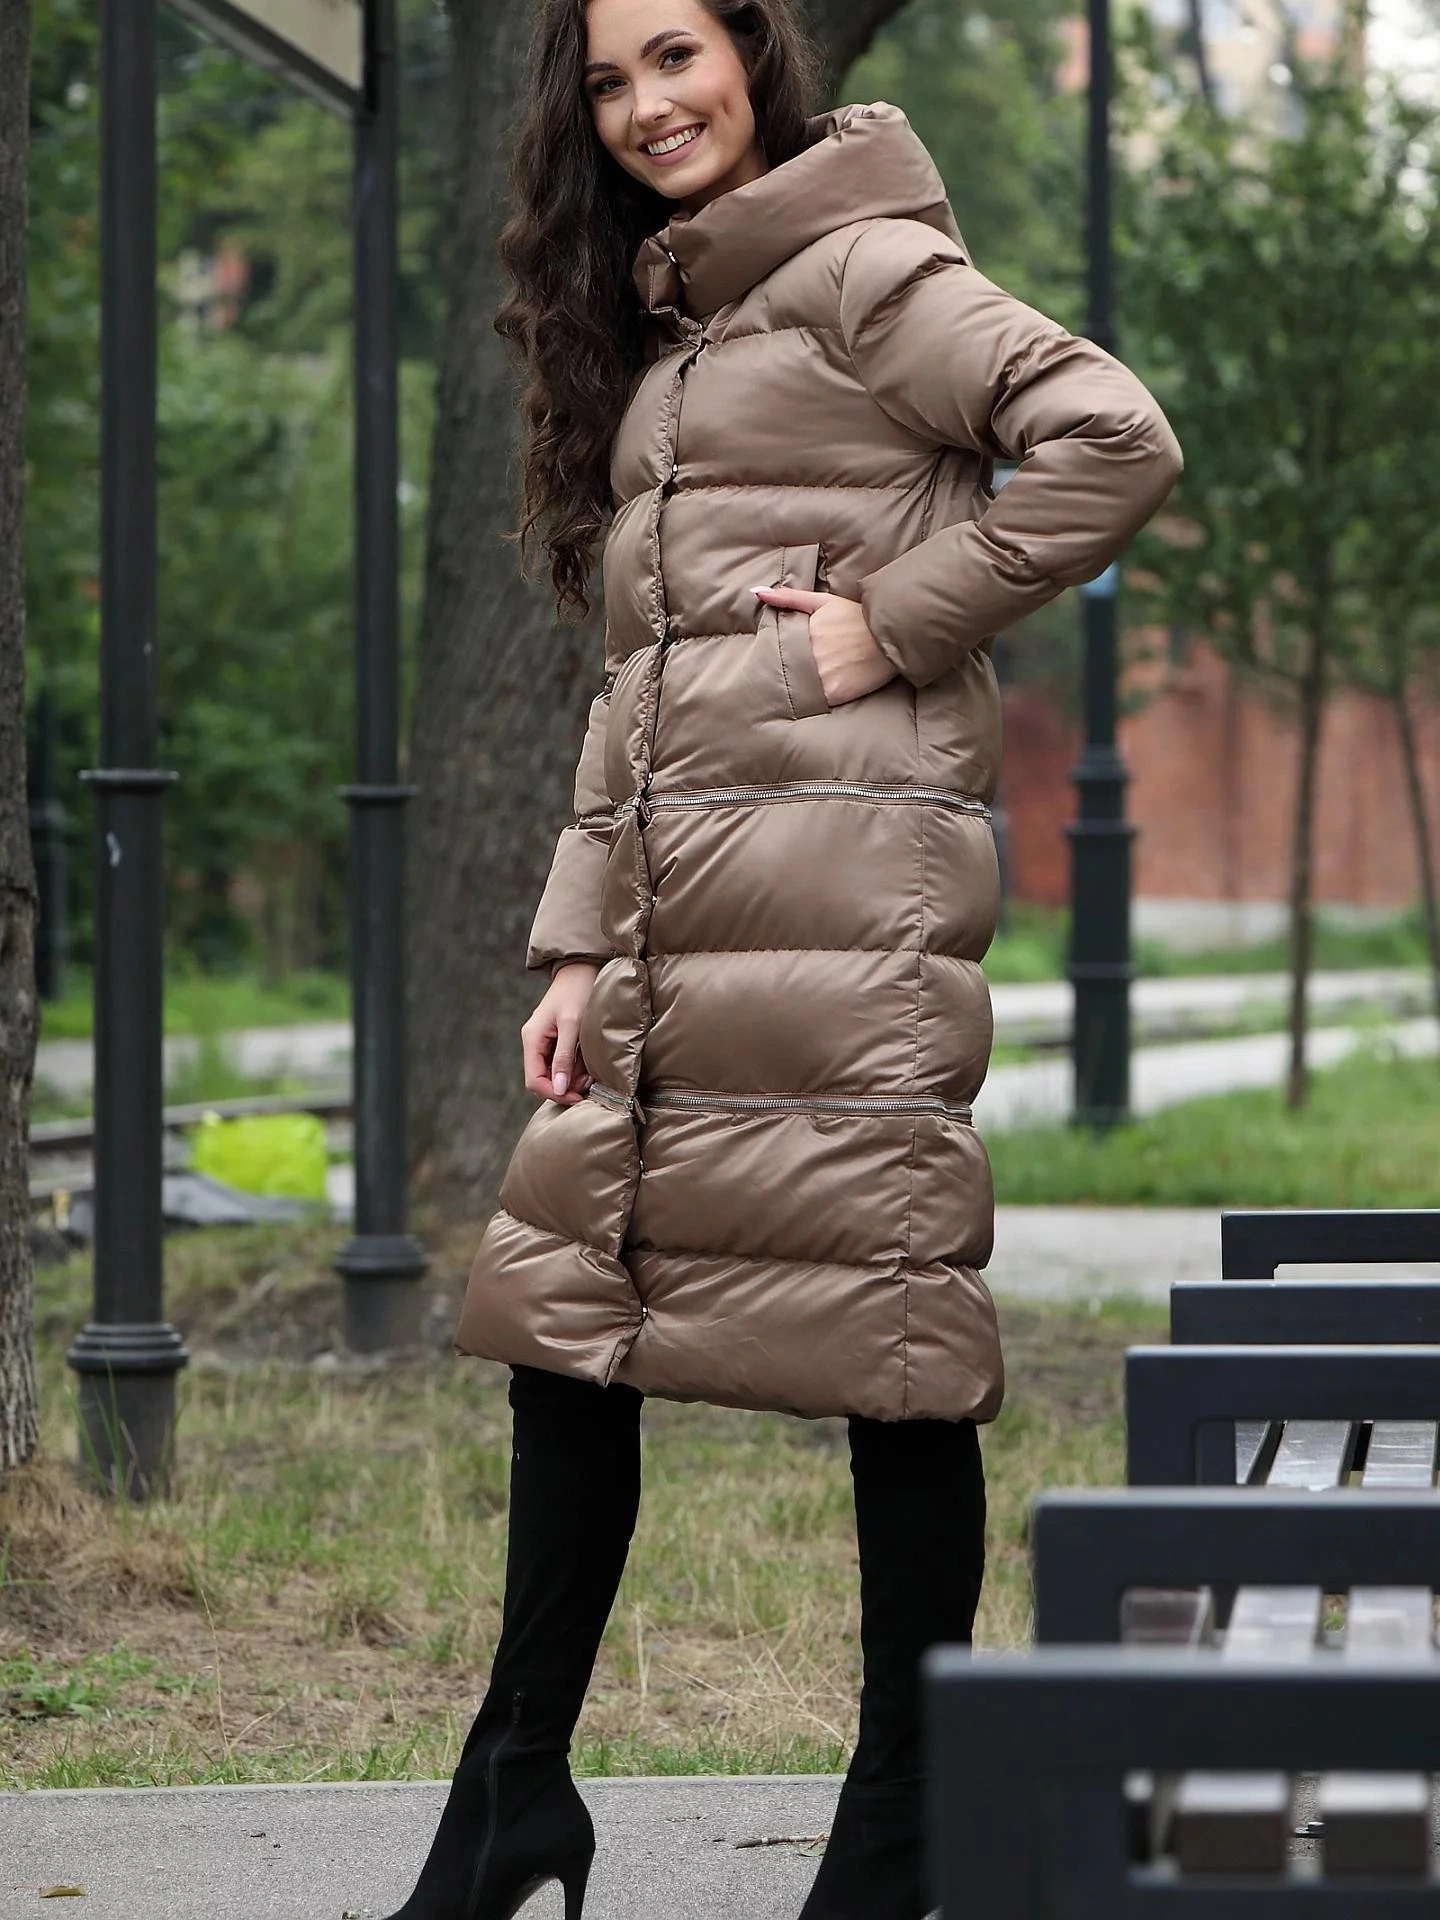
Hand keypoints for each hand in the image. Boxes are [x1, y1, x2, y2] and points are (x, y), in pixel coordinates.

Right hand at [522, 961, 598, 1104]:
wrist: (584, 968)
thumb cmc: (578, 992)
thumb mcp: (572, 1025)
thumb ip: (564, 1057)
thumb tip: (560, 1088)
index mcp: (532, 1039)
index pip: (534, 1080)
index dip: (554, 1093)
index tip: (578, 1097)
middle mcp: (534, 1042)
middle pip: (542, 1079)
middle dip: (565, 1087)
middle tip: (588, 1085)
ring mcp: (544, 1041)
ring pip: (553, 1073)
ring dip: (572, 1079)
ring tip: (591, 1074)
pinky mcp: (556, 1039)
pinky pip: (561, 1062)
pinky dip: (575, 1068)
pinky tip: (589, 1064)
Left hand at [752, 586, 897, 705]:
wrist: (890, 635)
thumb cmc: (857, 616)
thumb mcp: (823, 602)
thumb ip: (788, 598)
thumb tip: (756, 592)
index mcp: (805, 633)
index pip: (778, 650)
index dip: (776, 656)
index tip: (774, 660)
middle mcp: (812, 655)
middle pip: (787, 670)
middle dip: (784, 673)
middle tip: (777, 679)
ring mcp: (823, 675)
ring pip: (798, 687)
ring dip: (796, 688)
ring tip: (798, 687)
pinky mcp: (835, 693)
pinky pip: (815, 701)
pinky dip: (811, 701)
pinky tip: (812, 697)